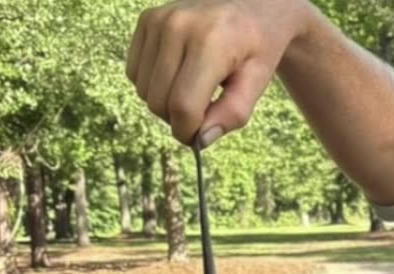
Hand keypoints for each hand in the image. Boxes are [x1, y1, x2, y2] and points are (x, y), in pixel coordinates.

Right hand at [126, 0, 310, 146]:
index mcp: (211, 42)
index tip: (199, 138)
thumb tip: (200, 140)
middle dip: (179, 120)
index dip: (188, 132)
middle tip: (203, 113)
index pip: (183, 104)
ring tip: (195, 90)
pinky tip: (179, 74)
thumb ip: (233, 114)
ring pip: (143, 90)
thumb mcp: (257, 83)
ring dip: (165, 102)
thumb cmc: (259, 48)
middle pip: (160, 101)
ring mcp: (158, 20)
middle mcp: (178, 26)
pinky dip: (154, 84)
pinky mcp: (146, 20)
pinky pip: (135, 72)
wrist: (254, 5)